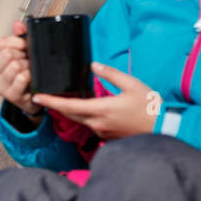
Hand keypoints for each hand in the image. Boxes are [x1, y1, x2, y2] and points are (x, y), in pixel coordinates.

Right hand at [0, 19, 42, 117]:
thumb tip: (17, 24)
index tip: (25, 47)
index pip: (1, 43)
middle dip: (22, 55)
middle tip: (28, 62)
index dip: (17, 42)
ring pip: (14, 64)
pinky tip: (31, 79)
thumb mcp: (23, 53)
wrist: (34, 98)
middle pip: (7, 53)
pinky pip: (21, 77)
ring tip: (29, 71)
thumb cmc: (27, 75)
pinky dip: (30, 76)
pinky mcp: (10, 95)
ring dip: (27, 66)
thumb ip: (20, 36)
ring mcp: (0, 85)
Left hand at [32, 63, 158, 139]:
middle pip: (69, 115)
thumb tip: (93, 65)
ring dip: (69, 110)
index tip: (37, 97)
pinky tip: (84, 107)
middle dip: (55, 106)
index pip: (69, 107)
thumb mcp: (132, 84)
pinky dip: (83, 115)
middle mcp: (97, 123)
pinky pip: (90, 124)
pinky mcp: (107, 135)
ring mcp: (102, 131)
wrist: (163, 128)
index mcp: (101, 109)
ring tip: (61, 99)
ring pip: (79, 120)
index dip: (50, 102)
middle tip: (43, 97)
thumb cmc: (150, 106)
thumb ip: (110, 74)